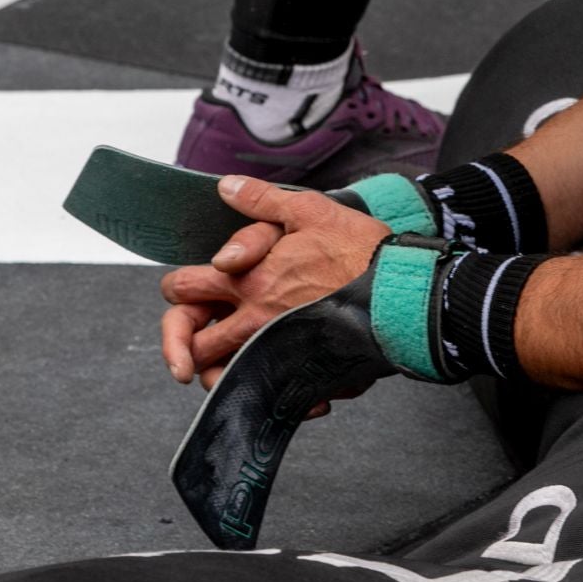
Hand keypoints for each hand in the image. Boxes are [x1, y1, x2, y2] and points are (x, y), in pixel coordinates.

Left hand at [159, 175, 389, 385]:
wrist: (404, 293)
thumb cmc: (362, 252)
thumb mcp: (311, 210)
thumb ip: (262, 200)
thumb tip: (225, 186)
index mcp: (251, 281)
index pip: (185, 289)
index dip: (178, 288)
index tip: (186, 288)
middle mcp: (257, 322)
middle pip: (194, 343)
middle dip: (186, 339)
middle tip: (197, 333)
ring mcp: (277, 354)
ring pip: (222, 375)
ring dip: (216, 369)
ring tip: (222, 362)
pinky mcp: (303, 377)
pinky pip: (266, 394)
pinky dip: (261, 390)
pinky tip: (273, 376)